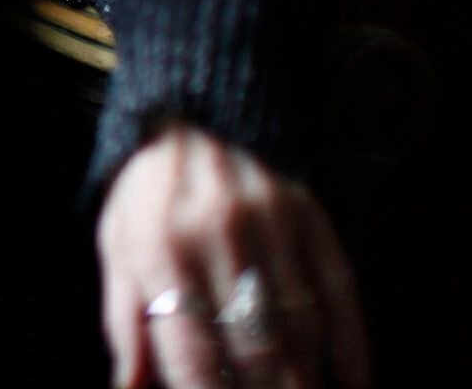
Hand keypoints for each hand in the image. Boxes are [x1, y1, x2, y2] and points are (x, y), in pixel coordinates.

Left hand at [96, 121, 369, 388]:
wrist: (187, 109)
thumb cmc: (144, 195)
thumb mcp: (117, 250)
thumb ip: (127, 325)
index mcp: (160, 251)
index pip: (192, 351)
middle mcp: (219, 238)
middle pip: (255, 348)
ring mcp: (272, 224)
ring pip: (302, 327)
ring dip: (308, 380)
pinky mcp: (311, 213)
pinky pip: (341, 289)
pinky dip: (353, 343)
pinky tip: (353, 380)